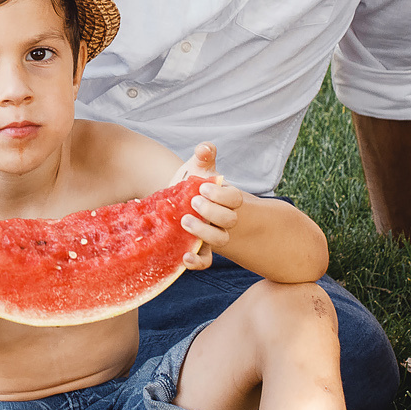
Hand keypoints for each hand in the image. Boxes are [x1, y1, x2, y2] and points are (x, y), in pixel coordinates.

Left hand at [170, 143, 228, 267]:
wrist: (175, 200)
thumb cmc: (191, 182)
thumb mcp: (198, 167)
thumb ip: (204, 155)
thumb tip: (206, 147)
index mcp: (226, 198)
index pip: (235, 199)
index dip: (221, 195)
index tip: (203, 187)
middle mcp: (223, 218)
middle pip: (229, 221)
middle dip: (212, 211)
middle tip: (194, 202)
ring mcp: (212, 234)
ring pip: (219, 240)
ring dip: (204, 232)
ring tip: (185, 221)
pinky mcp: (198, 248)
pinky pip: (204, 261)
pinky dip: (196, 262)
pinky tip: (183, 256)